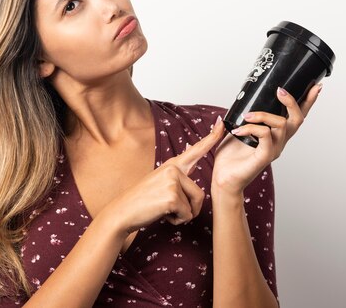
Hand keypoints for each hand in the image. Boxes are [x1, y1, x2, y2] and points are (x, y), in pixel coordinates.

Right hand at [102, 117, 225, 234]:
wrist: (123, 212)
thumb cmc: (143, 201)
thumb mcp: (161, 182)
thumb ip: (178, 176)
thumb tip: (194, 166)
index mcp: (172, 165)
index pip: (196, 149)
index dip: (212, 137)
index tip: (222, 124)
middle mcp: (174, 169)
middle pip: (199, 193)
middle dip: (189, 208)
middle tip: (169, 209)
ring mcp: (172, 181)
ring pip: (194, 206)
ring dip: (182, 215)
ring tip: (164, 209)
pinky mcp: (172, 196)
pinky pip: (187, 215)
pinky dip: (177, 220)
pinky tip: (162, 214)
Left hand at [212, 84, 322, 195]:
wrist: (223, 180)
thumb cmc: (229, 159)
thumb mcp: (234, 132)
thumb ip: (237, 121)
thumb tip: (230, 109)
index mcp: (274, 135)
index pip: (295, 116)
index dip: (307, 102)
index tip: (315, 86)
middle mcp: (278, 142)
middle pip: (297, 119)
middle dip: (294, 102)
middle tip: (281, 90)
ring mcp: (274, 149)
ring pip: (281, 124)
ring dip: (263, 114)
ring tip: (247, 116)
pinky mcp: (265, 156)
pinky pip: (265, 135)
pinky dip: (252, 128)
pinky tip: (239, 130)